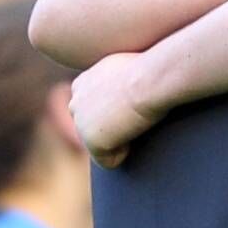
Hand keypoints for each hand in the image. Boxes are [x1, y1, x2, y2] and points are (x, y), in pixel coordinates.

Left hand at [69, 53, 163, 167]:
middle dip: (111, 130)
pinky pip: (108, 161)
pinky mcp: (92, 141)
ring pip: (100, 144)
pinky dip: (123, 155)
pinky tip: (137, 138)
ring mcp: (81, 124)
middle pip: (92, 128)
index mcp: (82, 83)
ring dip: (118, 141)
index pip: (92, 109)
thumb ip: (115, 78)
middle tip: (136, 121)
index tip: (131, 109)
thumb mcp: (126, 66)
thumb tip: (128, 83)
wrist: (151, 78)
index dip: (112, 113)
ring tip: (139, 127)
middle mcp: (75, 103)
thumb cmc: (150, 68)